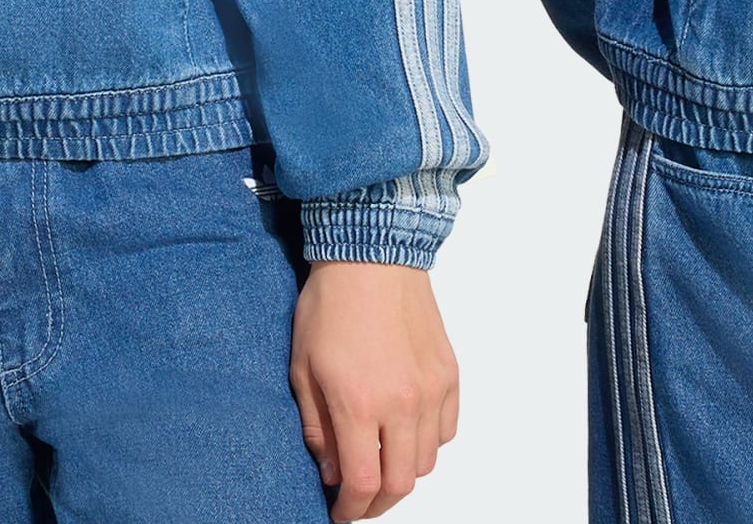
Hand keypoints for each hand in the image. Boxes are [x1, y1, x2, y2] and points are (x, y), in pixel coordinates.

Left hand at [288, 260, 458, 518]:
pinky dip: (429, 443)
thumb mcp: (303, 367)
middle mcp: (402, 402)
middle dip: (377, 502)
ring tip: (381, 463)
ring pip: (427, 461)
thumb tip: (332, 470)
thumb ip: (317, 427)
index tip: (340, 511)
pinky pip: (447, 429)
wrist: (371, 254)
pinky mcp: (449, 372)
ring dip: (403, 472)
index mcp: (359, 403)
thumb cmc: (331, 304)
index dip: (351, 509)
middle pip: (400, 482)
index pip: (363, 483)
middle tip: (360, 498)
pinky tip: (407, 433)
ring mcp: (431, 388)